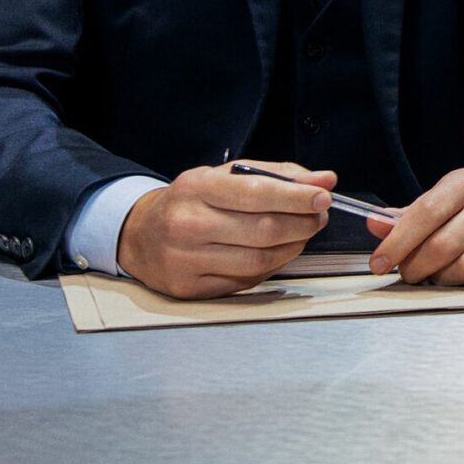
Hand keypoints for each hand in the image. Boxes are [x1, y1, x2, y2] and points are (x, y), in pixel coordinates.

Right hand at [116, 158, 332, 298]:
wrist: (139, 235)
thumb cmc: (189, 202)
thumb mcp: (225, 176)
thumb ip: (277, 175)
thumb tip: (324, 179)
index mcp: (197, 188)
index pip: (256, 193)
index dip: (296, 197)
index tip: (323, 196)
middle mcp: (187, 224)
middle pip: (263, 230)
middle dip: (302, 223)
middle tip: (318, 216)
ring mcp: (186, 259)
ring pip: (258, 259)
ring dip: (292, 247)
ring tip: (301, 234)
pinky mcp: (190, 288)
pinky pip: (246, 280)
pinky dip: (271, 266)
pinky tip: (275, 253)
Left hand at [367, 168, 463, 289]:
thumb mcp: (437, 202)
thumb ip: (403, 217)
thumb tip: (373, 223)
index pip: (426, 213)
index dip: (397, 242)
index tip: (379, 263)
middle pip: (443, 246)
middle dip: (416, 268)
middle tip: (409, 274)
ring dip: (443, 279)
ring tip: (437, 274)